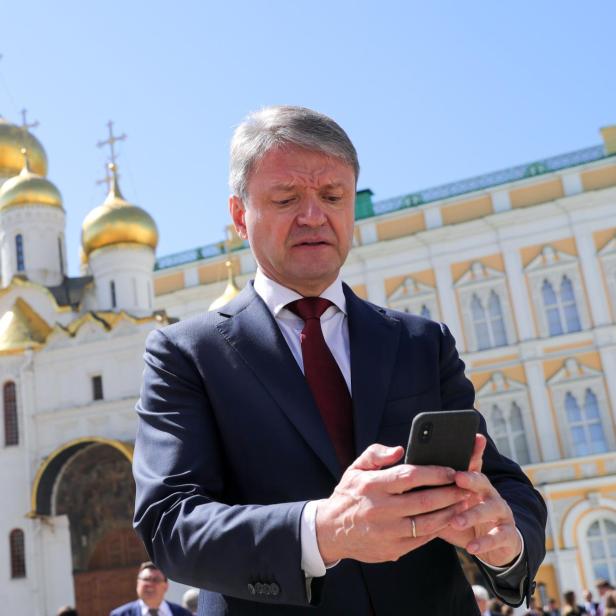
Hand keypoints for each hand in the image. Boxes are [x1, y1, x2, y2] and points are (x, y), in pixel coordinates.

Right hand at [315, 444, 470, 563]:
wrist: (330, 531)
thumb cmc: (349, 494)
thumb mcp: (356, 468)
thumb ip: (376, 453)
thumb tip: (399, 450)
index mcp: (372, 485)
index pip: (409, 476)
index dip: (434, 473)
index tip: (452, 470)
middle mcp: (379, 509)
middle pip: (424, 501)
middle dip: (450, 493)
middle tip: (467, 487)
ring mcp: (386, 532)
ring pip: (427, 523)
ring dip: (450, 513)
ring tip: (464, 504)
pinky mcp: (392, 549)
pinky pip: (422, 539)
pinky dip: (438, 529)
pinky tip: (448, 519)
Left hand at [437, 434, 522, 566]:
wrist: (495, 546)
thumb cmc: (465, 519)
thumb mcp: (449, 507)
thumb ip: (433, 495)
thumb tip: (406, 484)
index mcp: (474, 484)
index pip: (472, 464)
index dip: (473, 451)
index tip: (474, 438)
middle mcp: (490, 494)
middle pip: (482, 481)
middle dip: (470, 479)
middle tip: (457, 478)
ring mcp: (501, 513)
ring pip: (491, 508)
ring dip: (473, 514)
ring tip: (456, 520)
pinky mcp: (509, 534)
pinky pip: (499, 536)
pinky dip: (485, 542)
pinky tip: (472, 547)